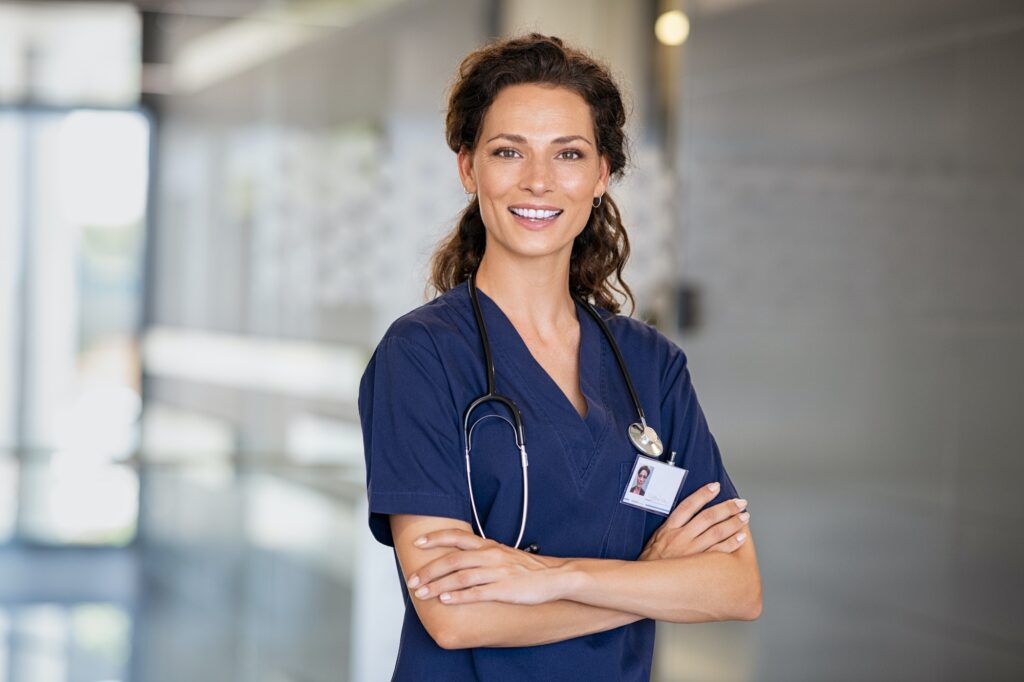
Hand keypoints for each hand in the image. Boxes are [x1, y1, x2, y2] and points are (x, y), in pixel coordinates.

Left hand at [406, 529, 569, 605]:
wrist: (556, 577)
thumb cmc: (528, 568)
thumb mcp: (503, 554)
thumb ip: (482, 554)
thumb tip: (459, 560)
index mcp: (489, 545)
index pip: (456, 537)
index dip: (435, 538)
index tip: (418, 543)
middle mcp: (490, 555)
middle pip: (452, 559)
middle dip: (428, 570)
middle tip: (412, 581)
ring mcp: (497, 572)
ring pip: (460, 576)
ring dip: (437, 585)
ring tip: (422, 593)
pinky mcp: (504, 590)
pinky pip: (477, 592)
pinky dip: (459, 596)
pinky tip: (445, 600)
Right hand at [640, 482, 748, 560]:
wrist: (645, 583)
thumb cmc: (650, 562)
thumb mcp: (655, 538)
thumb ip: (670, 526)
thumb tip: (686, 514)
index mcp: (669, 528)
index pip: (688, 505)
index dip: (703, 494)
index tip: (715, 486)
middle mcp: (680, 537)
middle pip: (707, 517)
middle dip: (726, 507)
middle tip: (740, 503)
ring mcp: (690, 551)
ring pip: (716, 532)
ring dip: (733, 523)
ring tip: (744, 517)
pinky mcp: (697, 566)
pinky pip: (718, 552)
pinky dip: (731, 543)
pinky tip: (741, 537)